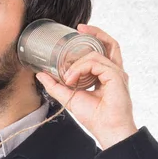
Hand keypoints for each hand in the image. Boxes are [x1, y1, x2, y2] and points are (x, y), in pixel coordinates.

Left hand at [36, 25, 137, 148]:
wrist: (107, 130)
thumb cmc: (94, 117)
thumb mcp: (69, 97)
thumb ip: (55, 85)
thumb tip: (41, 74)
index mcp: (106, 75)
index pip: (102, 50)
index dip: (92, 39)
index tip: (76, 34)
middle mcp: (114, 71)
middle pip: (109, 43)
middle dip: (94, 32)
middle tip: (78, 28)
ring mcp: (117, 73)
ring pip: (96, 54)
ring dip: (77, 62)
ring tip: (66, 75)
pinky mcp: (116, 76)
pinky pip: (95, 63)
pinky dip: (80, 68)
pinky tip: (72, 79)